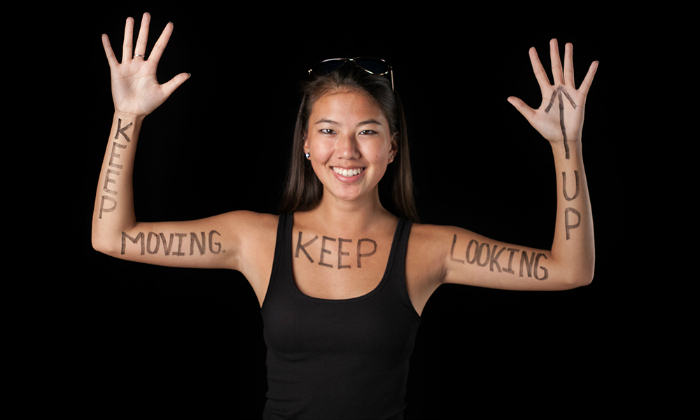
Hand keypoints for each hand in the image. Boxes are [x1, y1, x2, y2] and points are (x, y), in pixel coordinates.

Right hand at [102, 13, 189, 117]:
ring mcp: (127, 66)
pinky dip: (108, 47)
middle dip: (144, 29)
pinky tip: (105, 36)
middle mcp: (139, 64)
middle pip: (142, 42)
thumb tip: (188, 74)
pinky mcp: (116, 71)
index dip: (164, 36)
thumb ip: (175, 82)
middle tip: (147, 14)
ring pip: (127, 46)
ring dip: (128, 33)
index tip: (170, 24)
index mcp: (150, 68)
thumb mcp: (163, 92)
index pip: (158, 48)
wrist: (132, 112)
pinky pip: (111, 57)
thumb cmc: (148, 104)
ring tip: (130, 19)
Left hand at [508, 39, 597, 153]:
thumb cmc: (547, 130)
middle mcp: (557, 89)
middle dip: (554, 54)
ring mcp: (569, 92)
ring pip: (569, 71)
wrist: (562, 139)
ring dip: (568, 58)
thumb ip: (522, 106)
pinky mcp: (579, 97)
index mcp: (546, 92)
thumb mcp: (533, 117)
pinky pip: (586, 83)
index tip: (531, 49)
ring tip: (568, 45)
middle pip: (555, 67)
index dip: (535, 61)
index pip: (539, 73)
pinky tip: (594, 63)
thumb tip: (508, 98)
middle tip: (553, 40)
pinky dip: (590, 74)